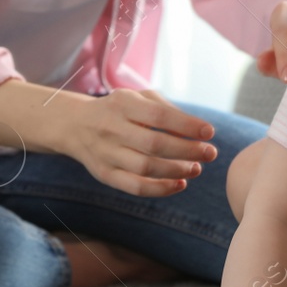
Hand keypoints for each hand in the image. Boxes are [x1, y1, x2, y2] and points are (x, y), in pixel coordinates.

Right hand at [61, 89, 217, 196]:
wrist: (75, 125)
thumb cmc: (118, 109)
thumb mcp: (137, 98)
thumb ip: (166, 109)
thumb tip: (198, 130)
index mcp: (122, 104)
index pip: (159, 116)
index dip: (186, 125)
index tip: (209, 132)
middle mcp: (111, 129)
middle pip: (155, 144)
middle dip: (188, 150)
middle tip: (210, 153)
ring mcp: (106, 153)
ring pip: (146, 168)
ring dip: (177, 170)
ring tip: (197, 168)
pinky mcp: (105, 175)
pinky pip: (135, 187)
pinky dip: (161, 189)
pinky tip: (180, 184)